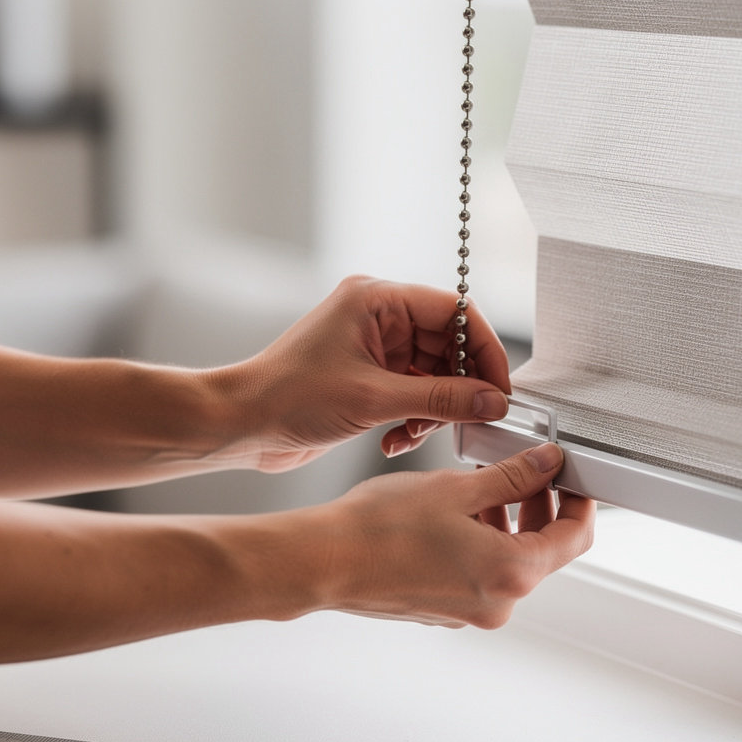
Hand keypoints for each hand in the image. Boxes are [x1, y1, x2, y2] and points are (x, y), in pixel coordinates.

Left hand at [215, 275, 511, 471]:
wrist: (241, 426)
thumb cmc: (287, 398)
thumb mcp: (374, 399)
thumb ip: (441, 399)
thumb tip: (491, 400)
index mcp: (377, 301)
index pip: (455, 311)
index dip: (483, 349)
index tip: (500, 387)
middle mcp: (378, 319)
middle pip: (448, 346)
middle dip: (458, 387)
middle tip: (471, 418)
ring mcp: (373, 350)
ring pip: (433, 376)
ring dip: (434, 411)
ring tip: (417, 432)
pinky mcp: (368, 379)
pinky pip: (413, 395)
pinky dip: (413, 420)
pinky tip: (395, 440)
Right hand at [319, 442, 595, 628]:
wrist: (324, 562)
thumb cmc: (380, 529)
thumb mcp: (458, 488)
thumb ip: (513, 477)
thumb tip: (548, 464)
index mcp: (510, 573)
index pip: (574, 537)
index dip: (580, 501)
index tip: (573, 477)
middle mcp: (497, 603)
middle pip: (543, 550)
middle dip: (540, 505)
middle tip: (526, 468)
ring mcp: (470, 611)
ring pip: (509, 559)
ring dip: (508, 520)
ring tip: (483, 481)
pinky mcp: (446, 609)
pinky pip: (481, 572)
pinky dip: (481, 540)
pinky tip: (458, 510)